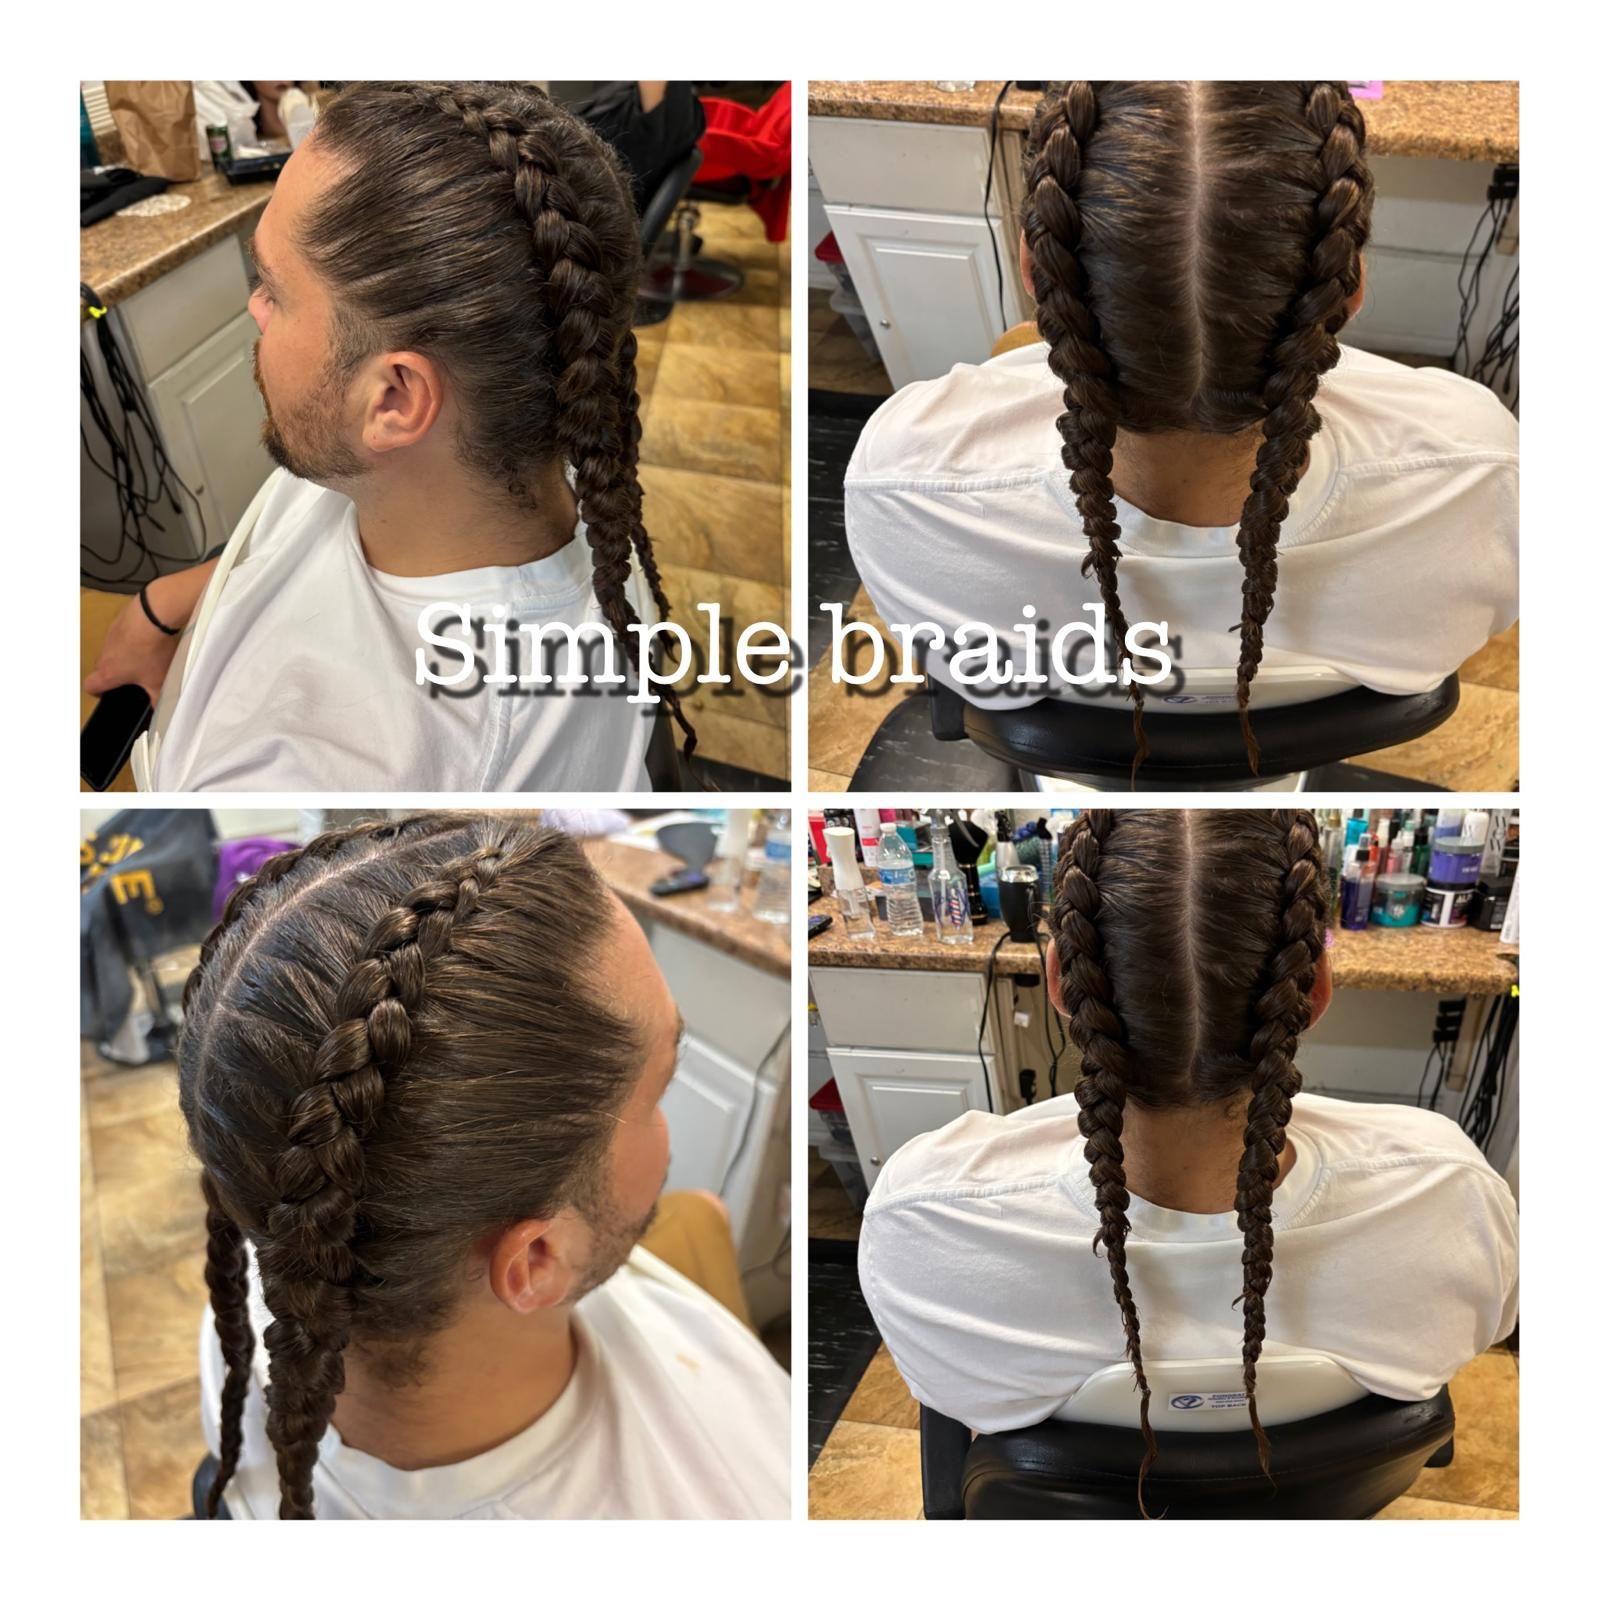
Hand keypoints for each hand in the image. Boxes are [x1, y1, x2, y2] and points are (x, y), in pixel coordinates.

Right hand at [84, 591, 181, 705]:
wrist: (153, 617)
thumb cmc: (151, 653)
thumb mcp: (158, 682)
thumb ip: (156, 698)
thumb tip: (159, 709)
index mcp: (108, 672)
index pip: (91, 686)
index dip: (98, 692)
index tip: (107, 693)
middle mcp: (104, 653)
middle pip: (103, 667)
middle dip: (118, 673)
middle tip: (137, 676)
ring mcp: (110, 635)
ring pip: (114, 649)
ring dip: (126, 654)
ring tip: (149, 656)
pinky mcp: (119, 621)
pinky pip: (123, 633)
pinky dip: (134, 637)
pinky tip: (151, 638)